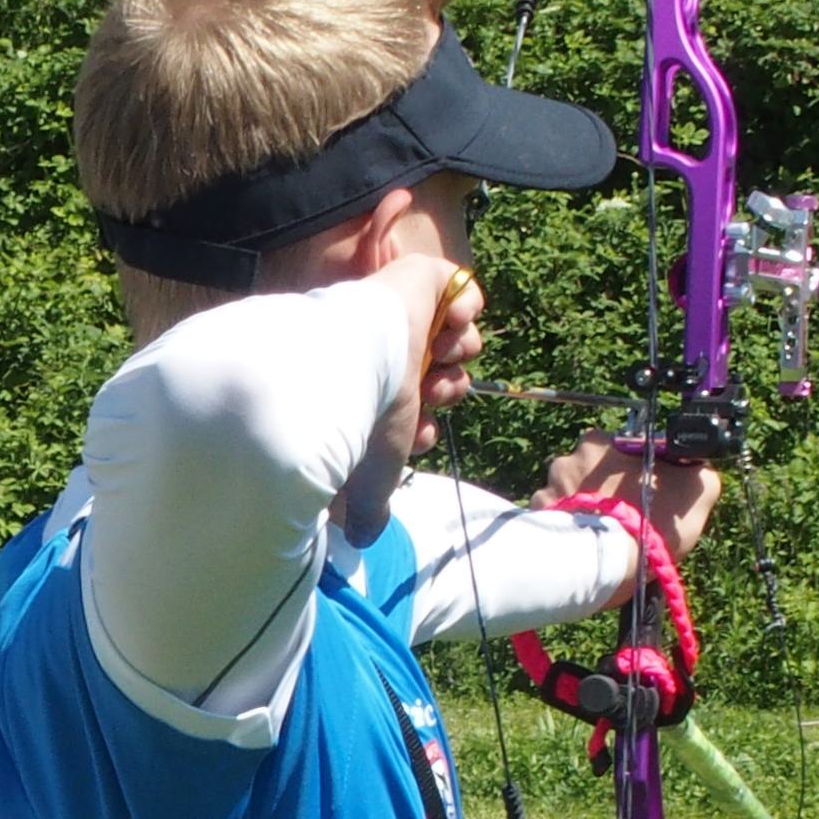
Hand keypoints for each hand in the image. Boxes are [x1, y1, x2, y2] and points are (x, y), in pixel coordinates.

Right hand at [333, 252, 484, 532]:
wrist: (352, 359)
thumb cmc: (360, 416)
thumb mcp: (373, 472)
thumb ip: (371, 504)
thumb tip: (361, 538)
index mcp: (383, 394)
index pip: (424, 409)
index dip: (431, 423)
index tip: (422, 431)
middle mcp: (396, 357)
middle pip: (447, 376)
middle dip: (447, 390)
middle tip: (430, 390)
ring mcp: (409, 317)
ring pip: (461, 340)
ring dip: (456, 353)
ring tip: (436, 354)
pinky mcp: (420, 280)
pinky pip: (463, 290)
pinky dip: (466, 307)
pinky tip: (447, 319)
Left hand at [542, 430, 723, 565]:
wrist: (607, 565)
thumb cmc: (651, 524)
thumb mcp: (696, 492)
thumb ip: (695, 471)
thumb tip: (696, 465)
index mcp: (601, 442)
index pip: (619, 449)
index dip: (632, 471)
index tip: (640, 492)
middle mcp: (568, 459)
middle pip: (590, 471)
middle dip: (603, 490)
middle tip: (620, 516)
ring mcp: (547, 488)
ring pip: (568, 495)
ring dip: (581, 509)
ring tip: (599, 535)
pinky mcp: (535, 519)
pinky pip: (552, 519)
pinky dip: (564, 529)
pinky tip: (580, 544)